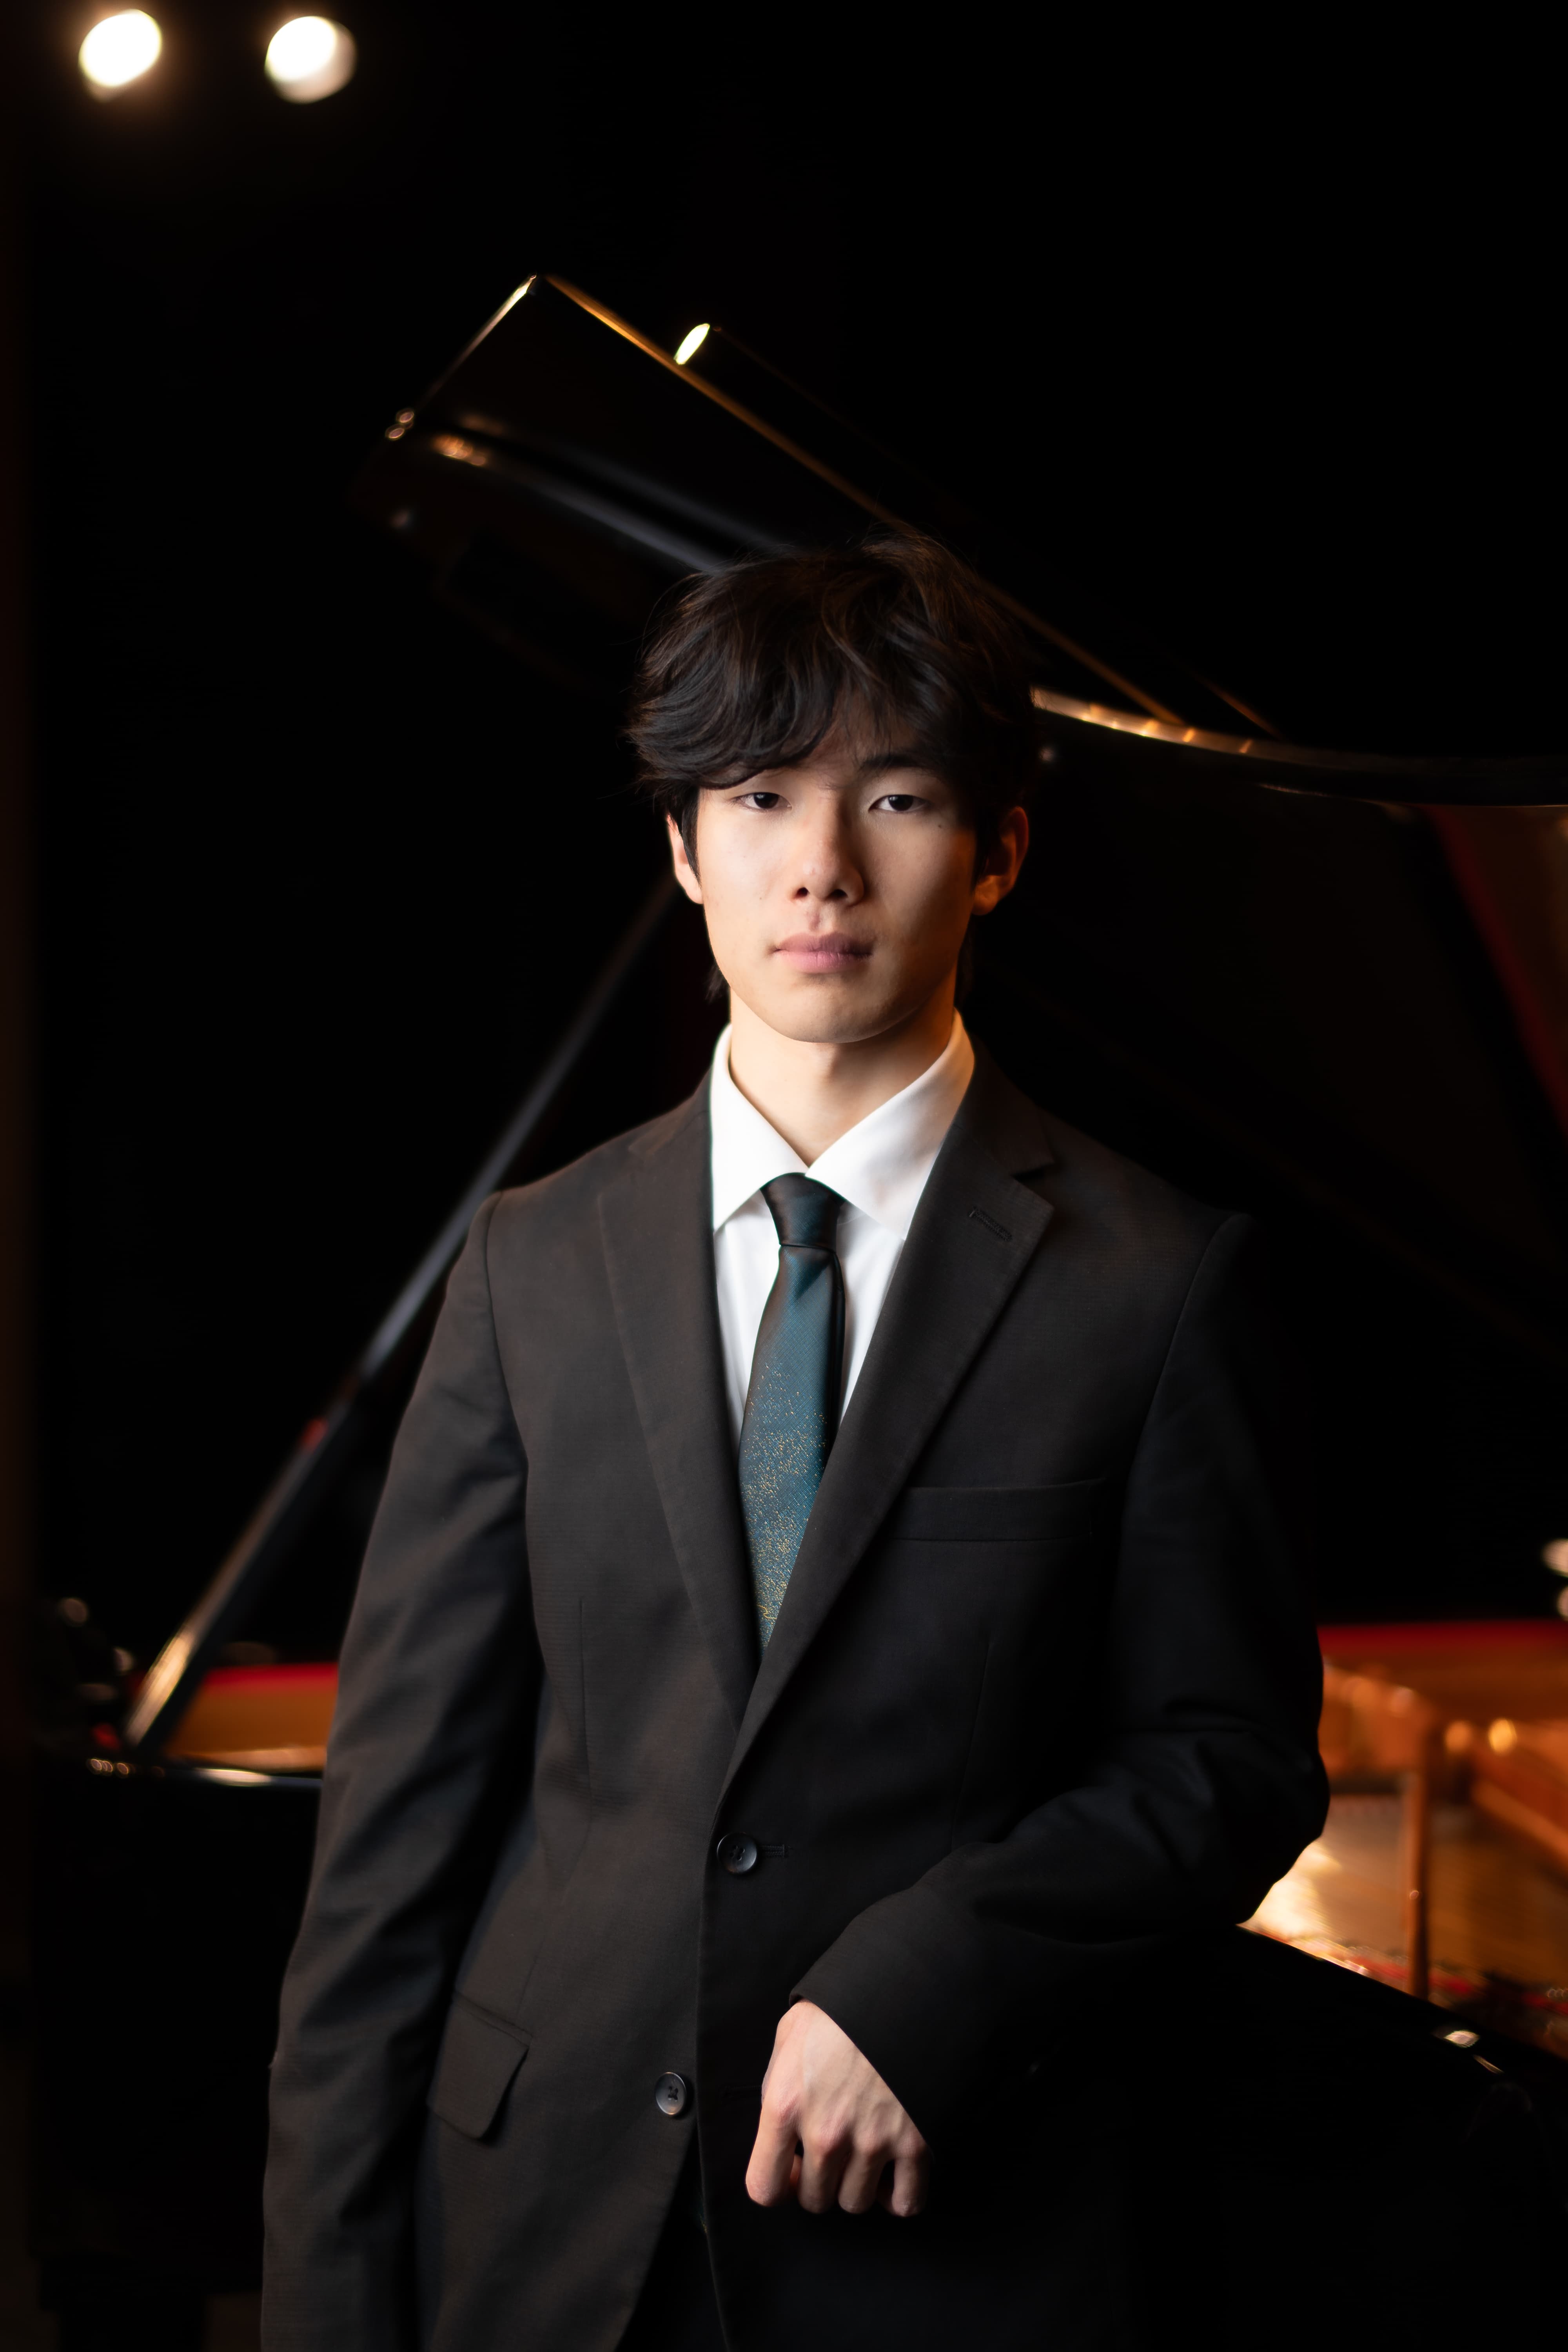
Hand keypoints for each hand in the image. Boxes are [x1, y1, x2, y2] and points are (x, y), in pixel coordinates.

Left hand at [745, 2000, 928, 2217]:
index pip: (765, 2187)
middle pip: (815, 2199)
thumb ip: (777, 2085)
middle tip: (832, 2151)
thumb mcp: (790, 2035)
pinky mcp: (914, 2143)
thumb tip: (781, 2128)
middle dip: (820, 2181)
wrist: (901, 1987)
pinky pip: (905, 2202)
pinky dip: (898, 2195)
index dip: (778, 2185)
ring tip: (862, 2152)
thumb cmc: (841, 2008)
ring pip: (855, 2202)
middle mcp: (825, 2132)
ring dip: (857, 2184)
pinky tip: (893, 2170)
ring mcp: (872, 2141)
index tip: (791, 2170)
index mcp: (785, 2104)